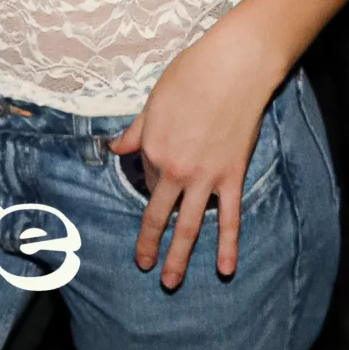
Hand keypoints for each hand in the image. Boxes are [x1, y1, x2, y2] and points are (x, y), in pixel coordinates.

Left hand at [110, 9, 285, 290]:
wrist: (233, 68)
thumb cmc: (191, 76)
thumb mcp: (153, 102)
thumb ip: (136, 131)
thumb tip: (115, 148)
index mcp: (152, 149)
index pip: (148, 180)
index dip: (152, 184)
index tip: (159, 187)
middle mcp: (175, 170)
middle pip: (159, 216)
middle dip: (151, 246)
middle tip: (145, 267)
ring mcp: (205, 177)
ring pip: (189, 226)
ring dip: (180, 257)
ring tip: (171, 281)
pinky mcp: (232, 177)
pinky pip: (230, 218)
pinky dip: (228, 245)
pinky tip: (226, 269)